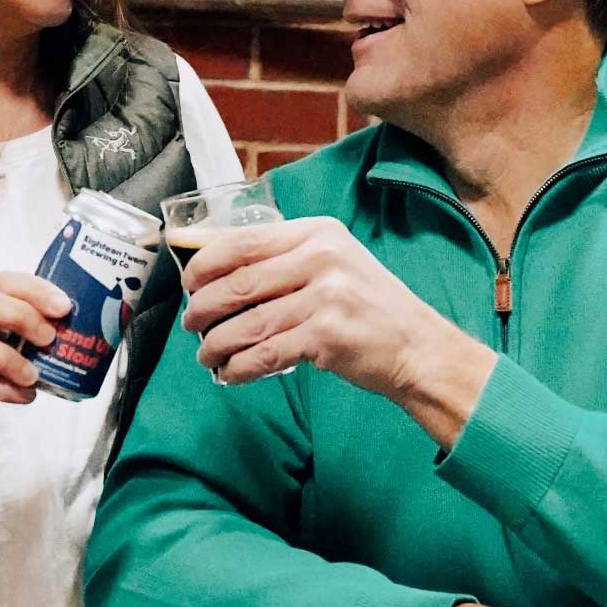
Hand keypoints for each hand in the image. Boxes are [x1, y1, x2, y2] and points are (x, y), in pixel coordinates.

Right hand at [0, 272, 71, 462]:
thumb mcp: (10, 341)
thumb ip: (35, 330)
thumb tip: (83, 328)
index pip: (2, 281)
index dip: (34, 290)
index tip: (64, 306)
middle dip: (17, 315)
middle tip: (49, 337)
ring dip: (7, 358)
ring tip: (35, 376)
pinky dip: (2, 390)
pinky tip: (26, 396)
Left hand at [182, 217, 494, 419]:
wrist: (419, 348)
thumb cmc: (370, 307)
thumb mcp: (335, 263)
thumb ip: (287, 259)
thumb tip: (220, 268)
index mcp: (318, 233)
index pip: (243, 240)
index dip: (204, 263)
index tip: (188, 282)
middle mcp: (321, 258)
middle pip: (238, 283)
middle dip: (203, 307)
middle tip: (190, 323)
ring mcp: (325, 297)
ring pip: (246, 323)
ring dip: (216, 344)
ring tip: (205, 354)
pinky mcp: (327, 337)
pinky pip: (265, 354)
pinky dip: (239, 367)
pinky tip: (229, 373)